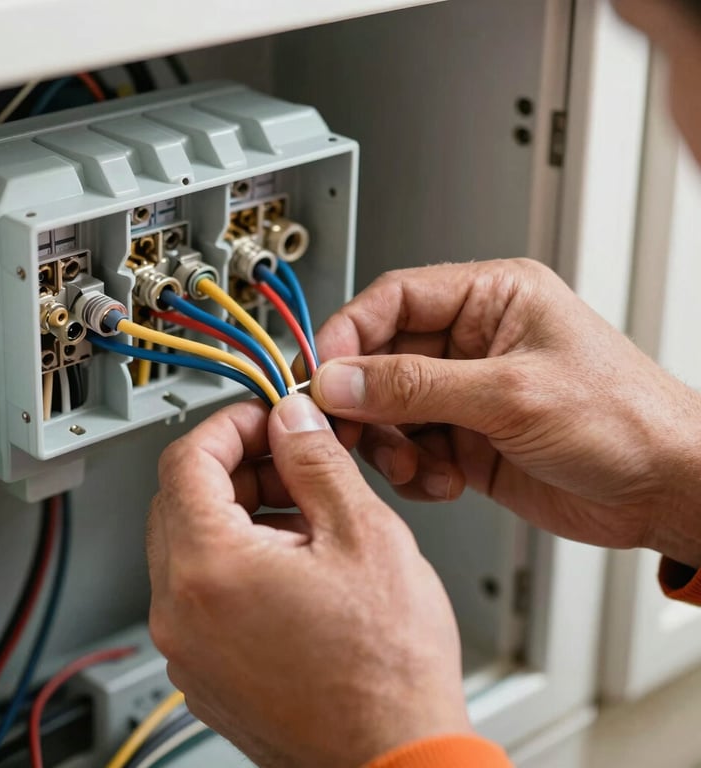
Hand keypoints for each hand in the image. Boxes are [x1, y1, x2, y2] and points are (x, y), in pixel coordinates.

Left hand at [147, 395, 470, 767]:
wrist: (396, 758)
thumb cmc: (388, 670)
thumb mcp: (363, 534)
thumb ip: (316, 461)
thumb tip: (292, 421)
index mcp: (209, 570)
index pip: (186, 460)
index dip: (230, 425)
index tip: (266, 418)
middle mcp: (180, 614)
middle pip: (182, 501)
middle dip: (238, 467)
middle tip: (292, 462)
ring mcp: (188, 650)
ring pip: (193, 547)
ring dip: (241, 513)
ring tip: (308, 517)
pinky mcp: (206, 673)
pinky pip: (204, 593)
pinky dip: (239, 561)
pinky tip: (297, 564)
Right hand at [309, 259, 700, 567]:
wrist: (665, 491)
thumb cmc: (624, 420)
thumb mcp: (510, 394)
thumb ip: (415, 387)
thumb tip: (340, 380)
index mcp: (491, 298)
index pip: (393, 299)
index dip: (349, 333)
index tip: (322, 372)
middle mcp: (473, 342)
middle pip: (382, 358)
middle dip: (363, 399)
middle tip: (348, 429)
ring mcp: (466, 393)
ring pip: (388, 409)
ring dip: (387, 443)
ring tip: (412, 466)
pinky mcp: (465, 439)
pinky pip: (409, 448)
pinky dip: (412, 470)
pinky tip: (442, 481)